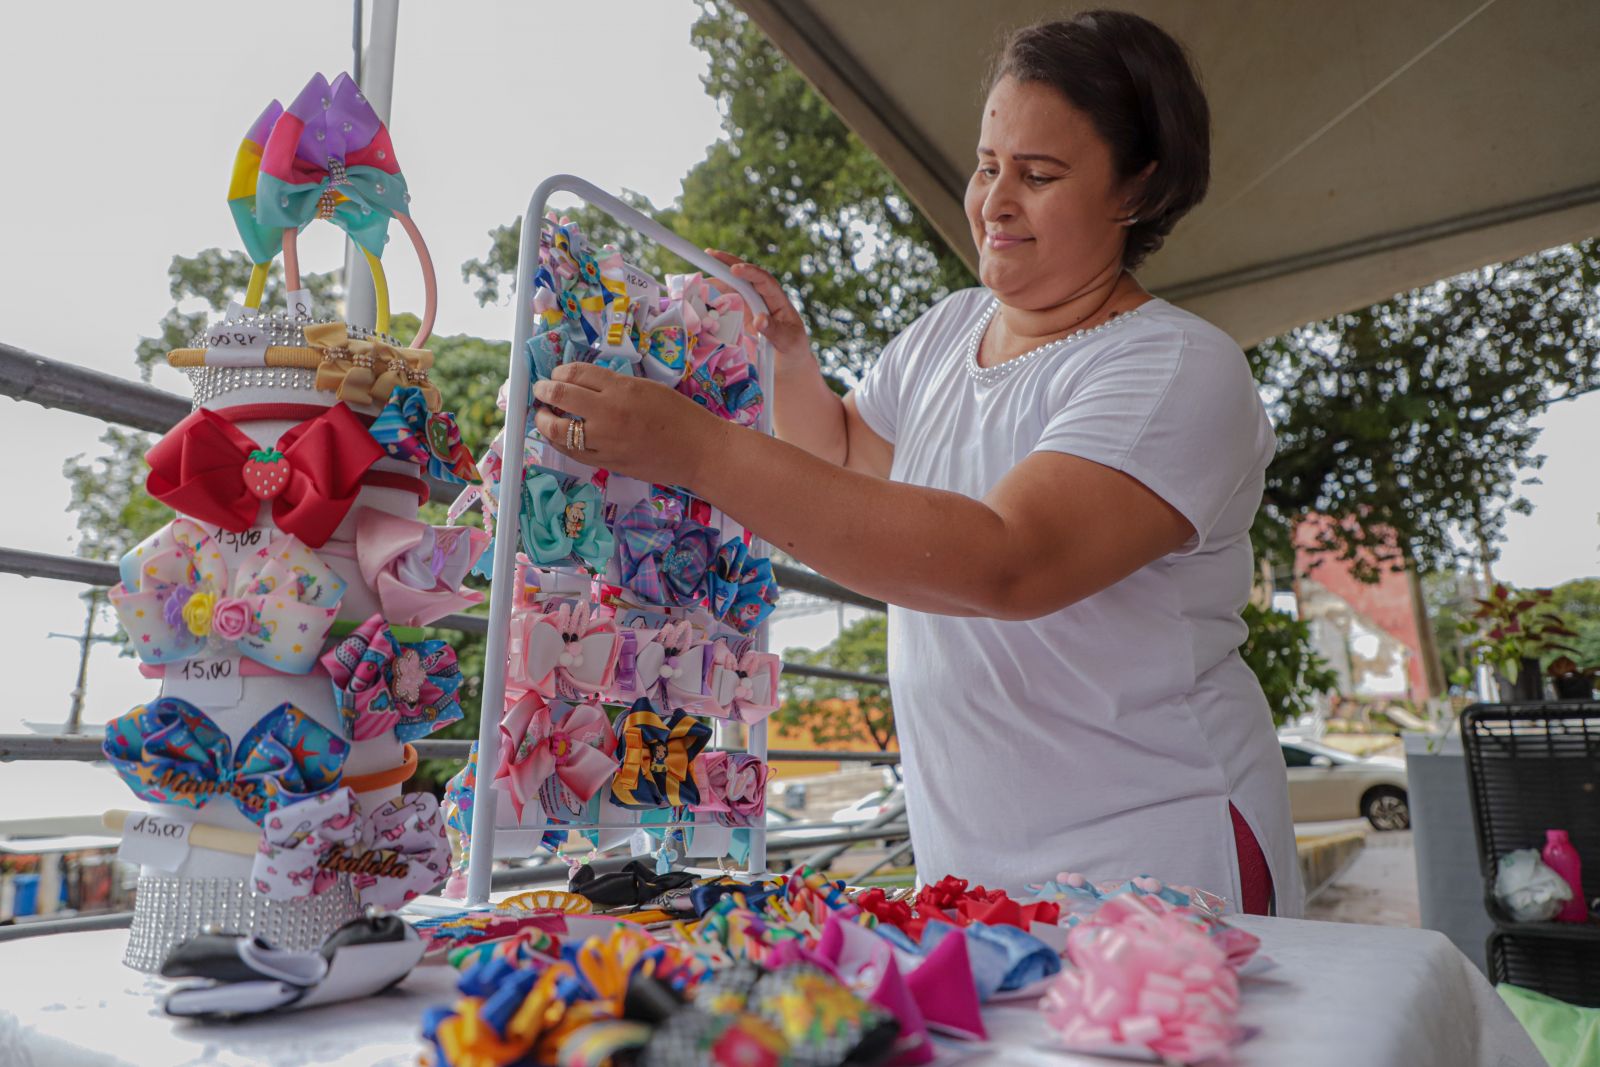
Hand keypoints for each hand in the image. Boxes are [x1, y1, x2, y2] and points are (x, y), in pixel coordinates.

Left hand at [532, 363, 730, 488]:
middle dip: (543, 390)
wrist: (698, 451)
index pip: (576, 373)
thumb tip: (586, 384)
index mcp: (621, 388)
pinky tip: (559, 436)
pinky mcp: (607, 462)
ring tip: (543, 415)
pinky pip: (572, 452)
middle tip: (540, 390)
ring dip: (544, 419)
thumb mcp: (648, 387)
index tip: (555, 374)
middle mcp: (608, 412)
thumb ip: (615, 385)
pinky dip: (560, 442)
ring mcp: (605, 440)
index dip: (559, 371)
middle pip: (561, 395)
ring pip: (558, 429)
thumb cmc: (680, 415)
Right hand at [705, 249, 813, 363]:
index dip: (750, 272)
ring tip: (698, 280)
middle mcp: (763, 300)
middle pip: (745, 278)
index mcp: (778, 302)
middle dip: (727, 264)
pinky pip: (726, 305)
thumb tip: (759, 319)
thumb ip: (775, 331)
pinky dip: (713, 300)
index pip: (764, 281)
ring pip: (732, 289)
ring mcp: (751, 308)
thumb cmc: (793, 353)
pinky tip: (700, 298)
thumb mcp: (789, 343)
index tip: (734, 270)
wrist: (788, 369)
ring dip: (716, 282)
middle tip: (708, 255)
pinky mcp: (741, 319)